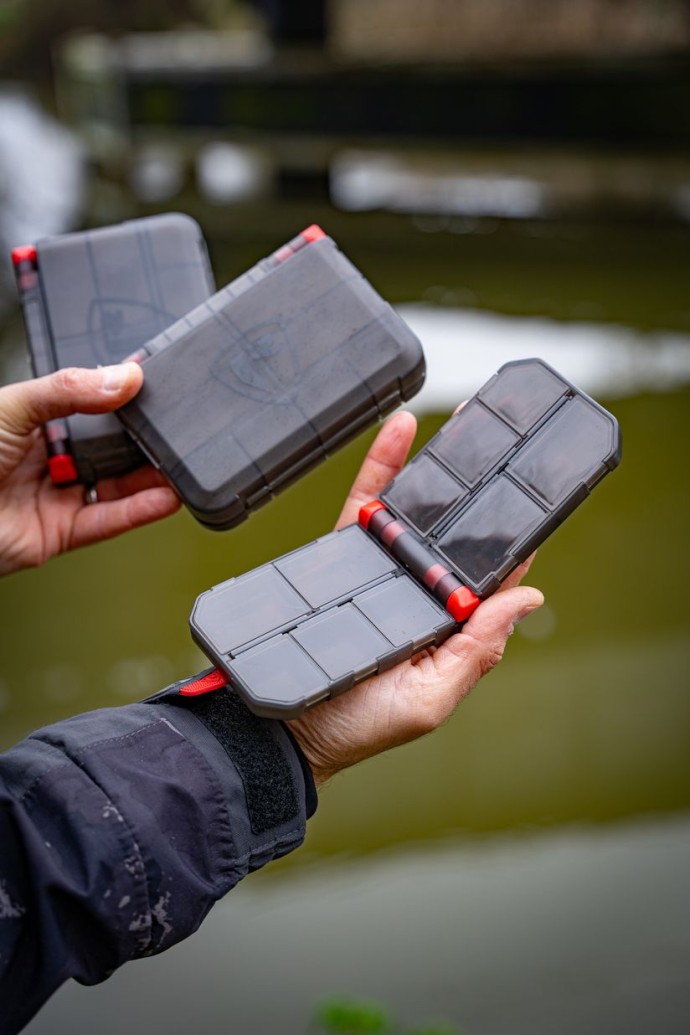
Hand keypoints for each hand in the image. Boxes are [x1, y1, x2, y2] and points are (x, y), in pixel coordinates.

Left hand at [0, 364, 179, 575]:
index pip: (91, 402)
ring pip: (116, 485)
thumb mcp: (12, 406)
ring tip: (183, 463)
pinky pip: (108, 519)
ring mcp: (56, 494)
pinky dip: (140, 510)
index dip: (123, 395)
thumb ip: (69, 390)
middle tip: (178, 426)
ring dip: (152, 476)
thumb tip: (122, 376)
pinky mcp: (61, 532)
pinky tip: (165, 496)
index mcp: (34, 418)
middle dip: (144, 438)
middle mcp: (48, 455)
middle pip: (110, 446)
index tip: (157, 385)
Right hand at [288, 411, 543, 786]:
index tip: (533, 504)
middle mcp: (418, 599)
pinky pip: (366, 507)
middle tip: (495, 450)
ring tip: (457, 430)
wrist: (281, 730)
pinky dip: (382, 468)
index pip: (490, 582)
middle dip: (472, 498)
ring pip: (413, 516)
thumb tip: (528, 598)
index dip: (512, 545)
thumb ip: (476, 650)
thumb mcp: (429, 699)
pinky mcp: (345, 560)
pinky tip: (399, 432)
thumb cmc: (357, 728)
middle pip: (451, 539)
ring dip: (432, 473)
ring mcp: (382, 576)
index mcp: (448, 632)